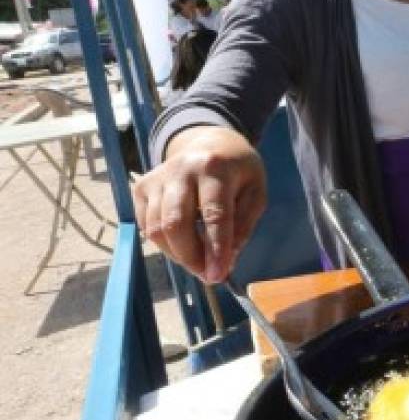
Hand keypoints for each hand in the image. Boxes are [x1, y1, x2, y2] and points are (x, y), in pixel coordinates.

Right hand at [133, 126, 266, 283]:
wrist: (210, 143)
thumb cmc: (238, 172)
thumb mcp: (256, 193)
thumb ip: (243, 225)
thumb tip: (226, 260)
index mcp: (215, 168)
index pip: (214, 215)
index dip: (216, 249)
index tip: (218, 276)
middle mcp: (181, 170)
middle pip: (175, 224)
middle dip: (191, 257)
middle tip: (208, 275)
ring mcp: (157, 177)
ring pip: (156, 229)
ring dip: (177, 255)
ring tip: (199, 262)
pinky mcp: (142, 187)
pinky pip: (146, 226)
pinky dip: (164, 244)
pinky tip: (183, 244)